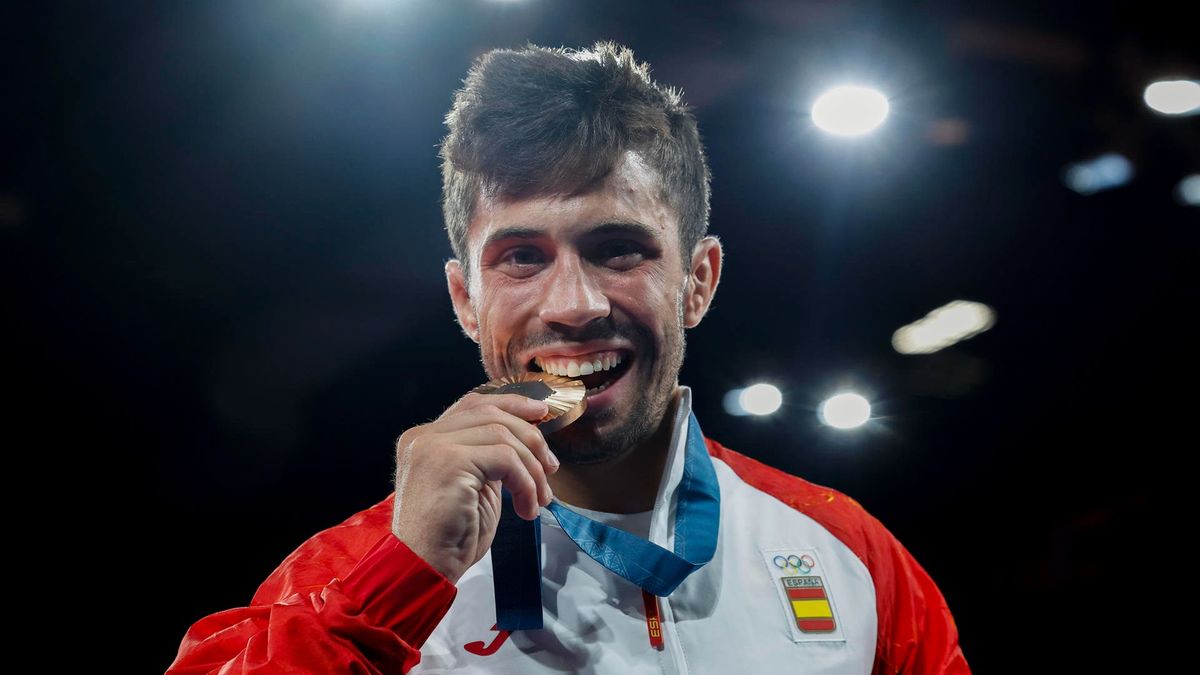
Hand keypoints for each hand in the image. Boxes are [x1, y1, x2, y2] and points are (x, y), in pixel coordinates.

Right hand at [391, 392, 558, 582]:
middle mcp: (424, 437)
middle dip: (530, 438)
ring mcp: (433, 447)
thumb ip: (487, 458)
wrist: (423, 569)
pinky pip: (506, 459)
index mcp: (424, 439)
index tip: (541, 413)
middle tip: (551, 468)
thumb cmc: (448, 538)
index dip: (511, 403)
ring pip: (503, 436)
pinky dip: (525, 482)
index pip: (473, 404)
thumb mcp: (472, 487)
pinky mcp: (449, 463)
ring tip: (539, 498)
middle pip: (491, 414)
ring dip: (531, 469)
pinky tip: (526, 509)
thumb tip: (528, 441)